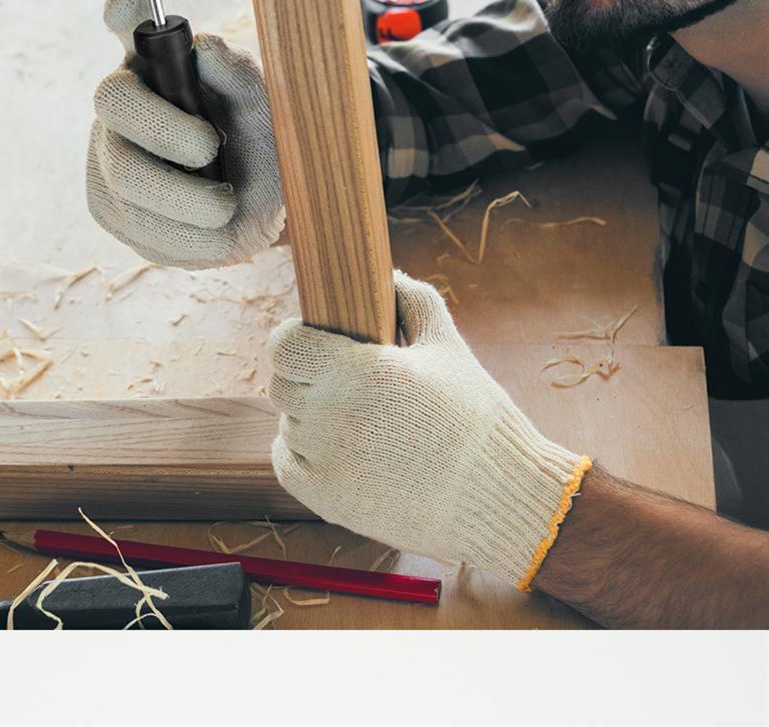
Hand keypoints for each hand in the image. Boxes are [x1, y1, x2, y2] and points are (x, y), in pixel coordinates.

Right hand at [86, 0, 284, 267]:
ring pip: (126, 175)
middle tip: (211, 148)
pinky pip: (134, 224)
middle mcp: (126, 100)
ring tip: (225, 204)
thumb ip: (242, 82)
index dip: (127, 10)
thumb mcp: (266, 114)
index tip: (133, 0)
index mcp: (162, 62)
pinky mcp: (108, 205)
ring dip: (187, 197)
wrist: (261, 214)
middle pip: (114, 100)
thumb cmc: (261, 146)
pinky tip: (208, 230)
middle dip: (166, 129)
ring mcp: (108, 153)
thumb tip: (208, 50)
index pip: (131, 20)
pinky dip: (182, 234)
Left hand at [268, 271, 590, 588]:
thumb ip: (413, 301)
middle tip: (340, 380)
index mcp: (358, 368)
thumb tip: (388, 276)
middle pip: (281, 383)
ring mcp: (325, 460)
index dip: (295, 339)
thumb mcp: (448, 345)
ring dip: (309, 415)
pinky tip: (337, 447)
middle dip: (304, 376)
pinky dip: (302, 452)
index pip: (284, 345)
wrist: (494, 494)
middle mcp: (332, 413)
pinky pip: (288, 463)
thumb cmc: (475, 416)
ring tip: (355, 418)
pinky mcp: (326, 499)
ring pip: (288, 423)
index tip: (315, 342)